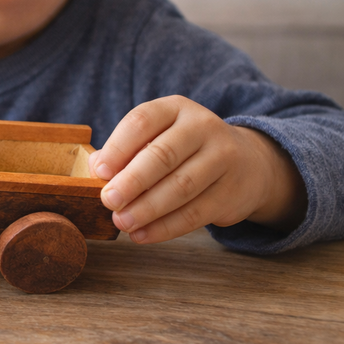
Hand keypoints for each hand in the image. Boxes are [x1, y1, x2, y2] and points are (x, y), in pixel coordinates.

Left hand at [87, 95, 306, 243]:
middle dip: (132, 181)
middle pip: (163, 155)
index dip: (118, 147)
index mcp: (176, 108)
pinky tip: (143, 235)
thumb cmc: (184, 150)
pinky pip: (196, 213)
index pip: (142, 121)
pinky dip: (165, 228)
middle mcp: (203, 127)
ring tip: (122, 222)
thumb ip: (126, 150)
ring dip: (147, 209)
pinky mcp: (232, 192)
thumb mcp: (157, 137)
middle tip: (108, 201)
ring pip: (181, 186)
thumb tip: (96, 169)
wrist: (247, 164)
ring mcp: (223, 158)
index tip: (99, 172)